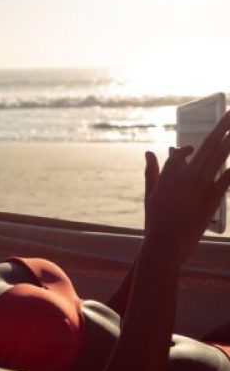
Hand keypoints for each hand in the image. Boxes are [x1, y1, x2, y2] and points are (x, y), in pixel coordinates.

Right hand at [143, 111, 229, 263]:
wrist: (165, 242)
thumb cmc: (155, 220)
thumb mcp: (151, 194)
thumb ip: (151, 171)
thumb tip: (148, 152)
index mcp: (168, 173)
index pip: (180, 153)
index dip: (186, 149)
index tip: (190, 149)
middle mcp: (185, 175)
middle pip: (206, 145)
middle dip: (220, 127)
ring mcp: (199, 185)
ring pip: (219, 156)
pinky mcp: (212, 198)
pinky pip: (227, 178)